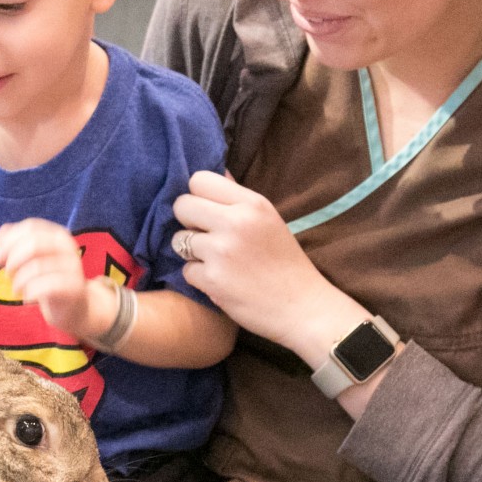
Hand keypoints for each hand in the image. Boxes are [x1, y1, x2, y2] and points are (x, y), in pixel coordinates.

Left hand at [0, 219, 112, 341]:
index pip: (31, 227)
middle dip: (13, 259)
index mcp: (57, 234)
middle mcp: (68, 246)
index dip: (8, 241)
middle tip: (7, 274)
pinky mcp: (74, 287)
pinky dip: (30, 293)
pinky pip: (46, 287)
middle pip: (34, 243)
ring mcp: (73, 267)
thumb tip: (2, 235)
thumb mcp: (31, 258)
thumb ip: (15, 242)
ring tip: (16, 289)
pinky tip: (27, 298)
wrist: (73, 307)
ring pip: (37, 266)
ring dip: (19, 280)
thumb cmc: (46, 278)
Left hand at [170, 171, 363, 361]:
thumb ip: (238, 199)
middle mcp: (235, 222)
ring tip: (217, 261)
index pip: (199, 180)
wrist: (302, 308)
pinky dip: (199, 278)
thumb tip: (216, 173)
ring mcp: (221, 251)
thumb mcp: (268, 220)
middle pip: (182, 205)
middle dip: (188, 221)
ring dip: (191, 252)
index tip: (207, 210)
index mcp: (252, 203)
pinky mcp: (211, 279)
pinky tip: (221, 281)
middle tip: (207, 236)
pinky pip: (186, 270)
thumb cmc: (285, 263)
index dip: (198, 196)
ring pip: (179, 240)